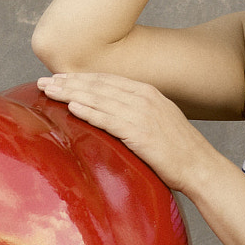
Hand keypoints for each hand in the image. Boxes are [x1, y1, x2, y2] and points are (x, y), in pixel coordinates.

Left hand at [36, 72, 213, 192]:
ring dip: (70, 93)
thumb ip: (135, 112)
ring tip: (49, 91)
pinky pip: (108, 119)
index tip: (58, 77)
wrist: (200, 167)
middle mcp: (144, 98)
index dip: (80, 77)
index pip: (106, 80)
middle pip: (98, 85)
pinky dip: (88, 111)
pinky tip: (71, 107)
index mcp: (147, 92)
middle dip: (68, 81)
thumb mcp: (157, 120)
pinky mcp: (140, 132)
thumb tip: (111, 113)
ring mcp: (142, 114)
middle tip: (44, 81)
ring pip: (98, 98)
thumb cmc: (177, 149)